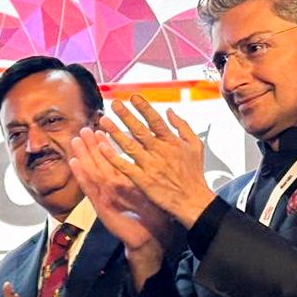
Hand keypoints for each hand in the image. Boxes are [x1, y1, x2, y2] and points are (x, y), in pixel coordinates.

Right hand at [70, 126, 173, 250]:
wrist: (148, 238)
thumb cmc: (151, 216)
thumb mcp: (150, 190)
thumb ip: (146, 175)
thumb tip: (153, 157)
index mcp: (123, 182)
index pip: (112, 160)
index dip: (105, 144)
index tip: (100, 128)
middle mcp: (111, 187)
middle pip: (98, 162)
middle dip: (91, 146)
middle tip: (84, 129)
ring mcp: (104, 196)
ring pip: (91, 171)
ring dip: (83, 155)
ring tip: (76, 140)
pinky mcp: (100, 205)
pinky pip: (89, 187)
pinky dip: (81, 175)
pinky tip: (74, 163)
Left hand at [99, 95, 215, 228]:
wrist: (192, 200)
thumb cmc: (193, 173)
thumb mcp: (195, 145)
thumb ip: (182, 126)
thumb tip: (169, 110)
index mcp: (172, 141)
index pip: (155, 120)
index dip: (143, 107)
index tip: (133, 96)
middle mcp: (160, 151)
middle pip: (139, 130)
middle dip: (126, 115)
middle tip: (113, 104)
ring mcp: (150, 166)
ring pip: (129, 146)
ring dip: (115, 132)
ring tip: (103, 121)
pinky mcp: (143, 180)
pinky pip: (125, 166)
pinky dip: (113, 157)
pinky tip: (102, 147)